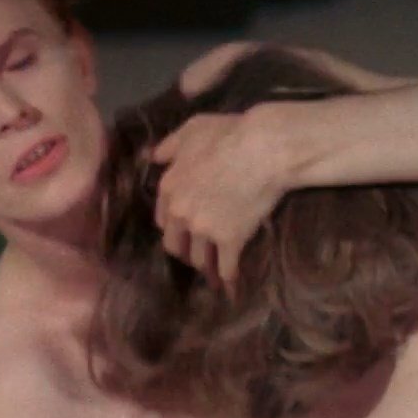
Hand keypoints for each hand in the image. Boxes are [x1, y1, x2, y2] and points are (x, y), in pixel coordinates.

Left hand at [151, 111, 289, 291]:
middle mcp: (180, 213)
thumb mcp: (192, 129)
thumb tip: (153, 157)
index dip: (175, 228)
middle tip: (199, 256)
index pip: (163, 220)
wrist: (263, 148)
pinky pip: (227, 268)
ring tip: (216, 274)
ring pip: (200, 260)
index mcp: (169, 187)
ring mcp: (204, 229)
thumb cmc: (229, 133)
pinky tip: (233, 288)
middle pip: (176, 246)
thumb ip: (170, 146)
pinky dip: (229, 279)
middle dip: (187, 253)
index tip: (184, 233)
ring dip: (208, 268)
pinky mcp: (230, 240)